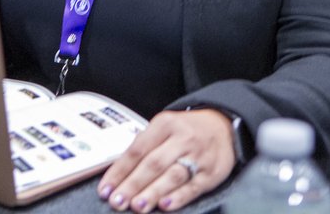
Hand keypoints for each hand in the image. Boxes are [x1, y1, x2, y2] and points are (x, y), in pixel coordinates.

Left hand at [97, 108, 235, 211]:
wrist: (223, 125)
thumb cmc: (186, 130)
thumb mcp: (164, 128)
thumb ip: (144, 146)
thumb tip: (118, 173)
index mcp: (164, 124)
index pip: (137, 149)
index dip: (119, 171)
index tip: (106, 189)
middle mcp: (181, 139)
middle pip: (153, 163)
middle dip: (133, 184)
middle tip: (117, 201)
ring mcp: (197, 156)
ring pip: (172, 175)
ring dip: (153, 192)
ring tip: (137, 205)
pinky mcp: (211, 172)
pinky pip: (193, 186)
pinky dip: (178, 197)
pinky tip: (165, 206)